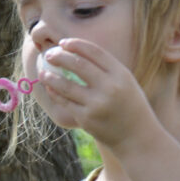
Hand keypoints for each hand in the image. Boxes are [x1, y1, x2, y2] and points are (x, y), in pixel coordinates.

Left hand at [38, 38, 158, 148]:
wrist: (137, 138)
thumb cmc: (129, 105)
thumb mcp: (125, 82)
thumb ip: (106, 69)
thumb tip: (77, 52)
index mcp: (121, 74)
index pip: (94, 51)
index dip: (76, 44)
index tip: (63, 42)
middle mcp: (109, 87)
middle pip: (78, 65)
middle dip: (60, 56)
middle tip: (49, 54)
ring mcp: (97, 104)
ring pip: (66, 85)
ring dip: (51, 76)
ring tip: (42, 72)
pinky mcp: (86, 118)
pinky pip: (65, 102)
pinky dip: (54, 93)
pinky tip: (49, 88)